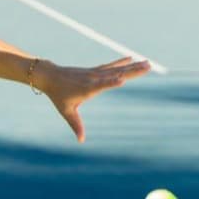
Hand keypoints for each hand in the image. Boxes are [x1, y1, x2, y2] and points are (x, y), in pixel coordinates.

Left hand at [32, 56, 150, 141]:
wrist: (50, 76)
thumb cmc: (58, 95)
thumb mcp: (66, 111)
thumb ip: (76, 125)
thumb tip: (81, 140)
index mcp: (88, 88)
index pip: (102, 84)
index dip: (111, 82)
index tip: (122, 80)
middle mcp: (94, 78)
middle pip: (116, 73)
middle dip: (132, 71)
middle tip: (147, 66)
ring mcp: (95, 73)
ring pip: (117, 68)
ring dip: (132, 66)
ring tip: (147, 63)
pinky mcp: (95, 70)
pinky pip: (111, 66)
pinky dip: (121, 62)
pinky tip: (131, 58)